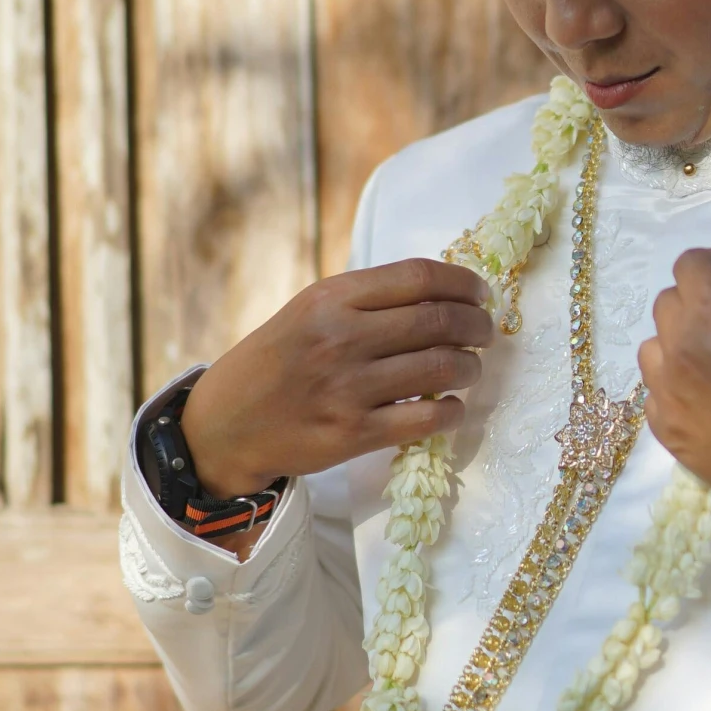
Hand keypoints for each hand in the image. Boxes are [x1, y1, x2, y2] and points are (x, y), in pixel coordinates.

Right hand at [180, 260, 492, 497]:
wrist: (225, 425)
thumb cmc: (277, 361)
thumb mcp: (308, 310)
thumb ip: (366, 299)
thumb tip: (442, 292)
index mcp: (331, 298)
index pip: (418, 276)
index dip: (463, 282)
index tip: (480, 293)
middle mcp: (340, 338)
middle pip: (438, 320)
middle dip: (477, 325)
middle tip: (485, 332)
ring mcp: (347, 388)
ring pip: (441, 367)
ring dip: (471, 367)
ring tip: (470, 368)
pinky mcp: (352, 434)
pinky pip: (426, 419)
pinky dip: (453, 411)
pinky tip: (452, 407)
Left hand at [638, 251, 710, 569]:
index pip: (690, 266)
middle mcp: (679, 350)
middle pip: (668, 304)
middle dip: (697, 299)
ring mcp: (669, 396)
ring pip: (653, 349)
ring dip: (677, 340)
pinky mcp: (670, 435)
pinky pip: (655, 395)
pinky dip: (674, 385)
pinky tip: (706, 396)